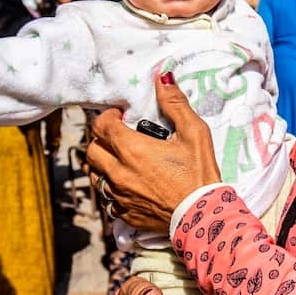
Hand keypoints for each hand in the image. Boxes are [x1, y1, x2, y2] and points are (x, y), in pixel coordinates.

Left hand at [86, 73, 221, 231]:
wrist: (203, 217)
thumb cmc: (199, 174)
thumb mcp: (194, 133)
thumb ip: (175, 103)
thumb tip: (163, 77)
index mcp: (131, 149)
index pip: (101, 125)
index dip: (108, 117)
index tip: (120, 116)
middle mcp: (119, 172)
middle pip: (91, 150)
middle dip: (101, 139)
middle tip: (118, 136)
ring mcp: (119, 195)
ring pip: (95, 175)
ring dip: (103, 163)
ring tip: (120, 159)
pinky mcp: (125, 214)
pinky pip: (107, 198)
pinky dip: (112, 188)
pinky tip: (128, 185)